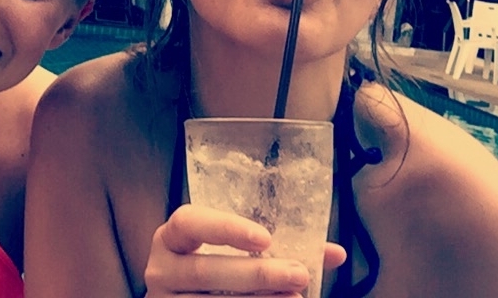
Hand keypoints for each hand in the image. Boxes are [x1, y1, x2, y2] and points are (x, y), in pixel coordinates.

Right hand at [144, 205, 345, 296]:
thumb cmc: (218, 270)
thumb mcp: (236, 253)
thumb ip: (278, 249)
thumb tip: (335, 253)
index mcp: (172, 239)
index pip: (189, 223)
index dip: (225, 229)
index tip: (266, 238)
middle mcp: (161, 270)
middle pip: (205, 271)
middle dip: (256, 273)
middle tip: (298, 274)